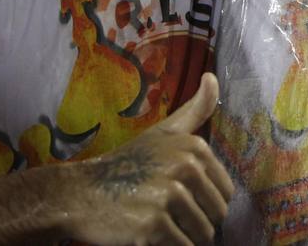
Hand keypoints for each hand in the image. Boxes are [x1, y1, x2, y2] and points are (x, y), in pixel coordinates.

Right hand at [52, 72, 234, 244]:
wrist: (81, 192)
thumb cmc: (126, 164)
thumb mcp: (162, 132)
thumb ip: (194, 109)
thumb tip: (213, 77)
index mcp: (194, 148)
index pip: (225, 192)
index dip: (207, 203)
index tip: (184, 201)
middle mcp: (186, 168)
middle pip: (216, 215)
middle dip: (198, 222)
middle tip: (170, 216)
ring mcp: (170, 196)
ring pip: (203, 235)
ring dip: (185, 238)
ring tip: (161, 225)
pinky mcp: (155, 225)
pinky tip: (150, 236)